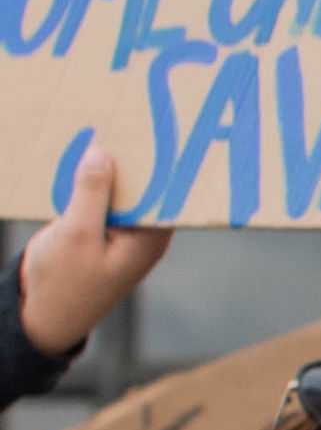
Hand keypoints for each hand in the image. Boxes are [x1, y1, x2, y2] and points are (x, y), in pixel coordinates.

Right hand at [17, 135, 170, 357]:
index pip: (170, 190)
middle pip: (149, 186)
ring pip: (124, 189)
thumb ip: (91, 194)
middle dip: (141, 156)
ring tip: (114, 123)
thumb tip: (104, 154)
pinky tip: (86, 152)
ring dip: (115, 164)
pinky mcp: (102, 230)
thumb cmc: (64, 283)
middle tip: (138, 113)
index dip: (168, 159)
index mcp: (151, 237)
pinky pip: (103, 198)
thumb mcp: (75, 234)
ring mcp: (123, 232)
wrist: (40, 315)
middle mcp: (145, 233)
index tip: (170, 127)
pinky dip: (94, 180)